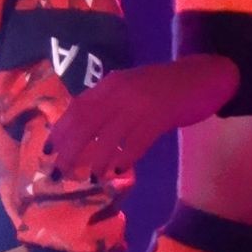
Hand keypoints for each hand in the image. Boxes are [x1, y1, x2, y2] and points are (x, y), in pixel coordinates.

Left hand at [46, 55, 237, 179]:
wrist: (203, 75)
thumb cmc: (164, 87)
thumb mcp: (130, 90)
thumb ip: (107, 106)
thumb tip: (80, 134)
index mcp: (111, 84)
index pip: (77, 108)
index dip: (60, 130)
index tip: (47, 151)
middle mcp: (121, 91)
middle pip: (86, 123)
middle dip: (70, 150)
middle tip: (60, 172)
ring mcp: (141, 103)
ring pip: (110, 135)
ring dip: (97, 159)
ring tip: (91, 176)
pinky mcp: (161, 115)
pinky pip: (137, 140)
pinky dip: (125, 156)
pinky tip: (118, 170)